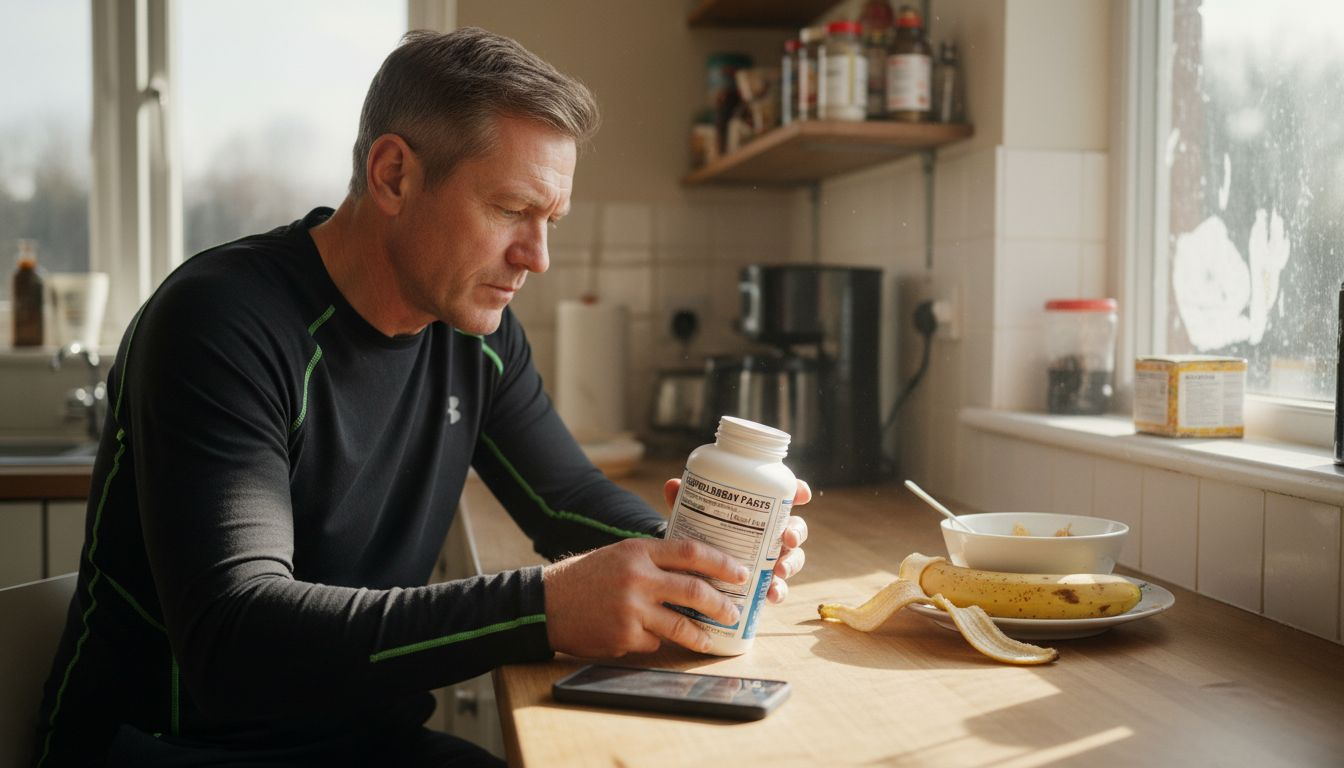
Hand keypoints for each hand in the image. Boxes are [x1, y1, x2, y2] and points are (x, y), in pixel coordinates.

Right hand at [542, 537, 748, 656]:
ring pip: (680, 624)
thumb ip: (654, 560)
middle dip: (721, 604)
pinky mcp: (623, 636)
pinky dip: (656, 641)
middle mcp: (637, 577)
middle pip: (694, 590)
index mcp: (638, 551)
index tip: (741, 573)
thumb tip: (696, 571)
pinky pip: (653, 642)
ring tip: (713, 640)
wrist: (545, 603)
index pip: (691, 551)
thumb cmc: (586, 577)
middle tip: (734, 612)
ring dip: (701, 635)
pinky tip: (648, 638)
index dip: (721, 563)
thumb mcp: (620, 555)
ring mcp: (631, 609)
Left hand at [663, 478, 810, 603]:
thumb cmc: (700, 532)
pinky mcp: (763, 583)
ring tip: (780, 570)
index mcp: (760, 511)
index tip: (802, 494)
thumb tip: (672, 484)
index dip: (798, 492)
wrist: (690, 566)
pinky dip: (778, 591)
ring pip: (792, 559)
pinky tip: (771, 595)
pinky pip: (778, 588)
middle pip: (795, 529)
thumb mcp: (692, 515)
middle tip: (788, 538)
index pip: (785, 497)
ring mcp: (770, 560)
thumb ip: (684, 500)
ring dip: (791, 563)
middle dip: (797, 532)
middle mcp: (770, 534)